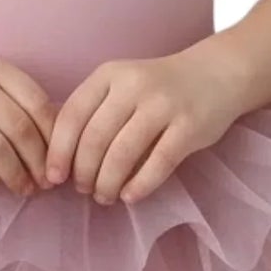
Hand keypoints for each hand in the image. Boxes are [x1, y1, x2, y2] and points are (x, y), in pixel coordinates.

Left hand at [44, 49, 247, 204]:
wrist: (217, 73)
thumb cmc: (159, 87)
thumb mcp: (122, 84)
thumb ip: (95, 111)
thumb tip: (61, 159)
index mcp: (109, 74)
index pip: (72, 115)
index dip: (59, 151)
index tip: (54, 177)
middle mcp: (133, 85)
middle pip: (94, 139)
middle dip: (83, 172)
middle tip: (83, 190)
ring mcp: (163, 105)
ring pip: (123, 154)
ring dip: (107, 183)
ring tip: (105, 197)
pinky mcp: (189, 127)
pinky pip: (158, 163)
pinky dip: (139, 185)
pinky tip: (130, 197)